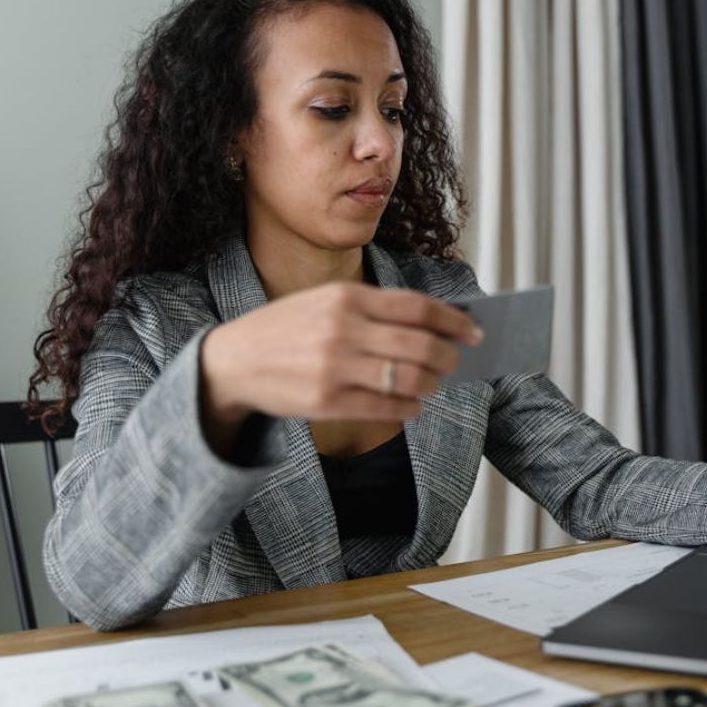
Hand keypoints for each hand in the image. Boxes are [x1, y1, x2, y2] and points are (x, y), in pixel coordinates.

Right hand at [198, 282, 482, 451]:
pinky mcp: (326, 401)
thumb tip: (432, 322)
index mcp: (346, 298)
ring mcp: (334, 367)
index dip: (453, 320)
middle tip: (455, 362)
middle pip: (420, 344)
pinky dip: (410, 407)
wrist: (232, 361)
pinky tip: (413, 404)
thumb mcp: (324, 302)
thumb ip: (373, 308)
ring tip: (432, 384)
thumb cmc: (287, 329)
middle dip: (448, 356)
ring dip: (431, 384)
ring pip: (408, 379)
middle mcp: (343, 330)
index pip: (416, 307)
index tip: (473, 330)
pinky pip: (386, 407)